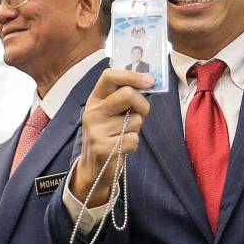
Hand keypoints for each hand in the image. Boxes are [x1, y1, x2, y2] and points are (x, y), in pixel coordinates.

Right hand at [71, 69, 153, 207]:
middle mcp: (93, 112)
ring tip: (123, 136)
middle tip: (141, 115)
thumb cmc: (110, 135)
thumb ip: (125, 99)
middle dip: (142, 105)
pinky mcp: (102, 148)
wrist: (94, 168)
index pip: (110, 76)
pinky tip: (121, 148)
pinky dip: (133, 145)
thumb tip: (149, 82)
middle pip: (127, 94)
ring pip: (134, 120)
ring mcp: (95, 130)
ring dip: (136, 129)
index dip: (132, 75)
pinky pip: (133, 139)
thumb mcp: (112, 113)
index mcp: (95, 99)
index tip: (150, 80)